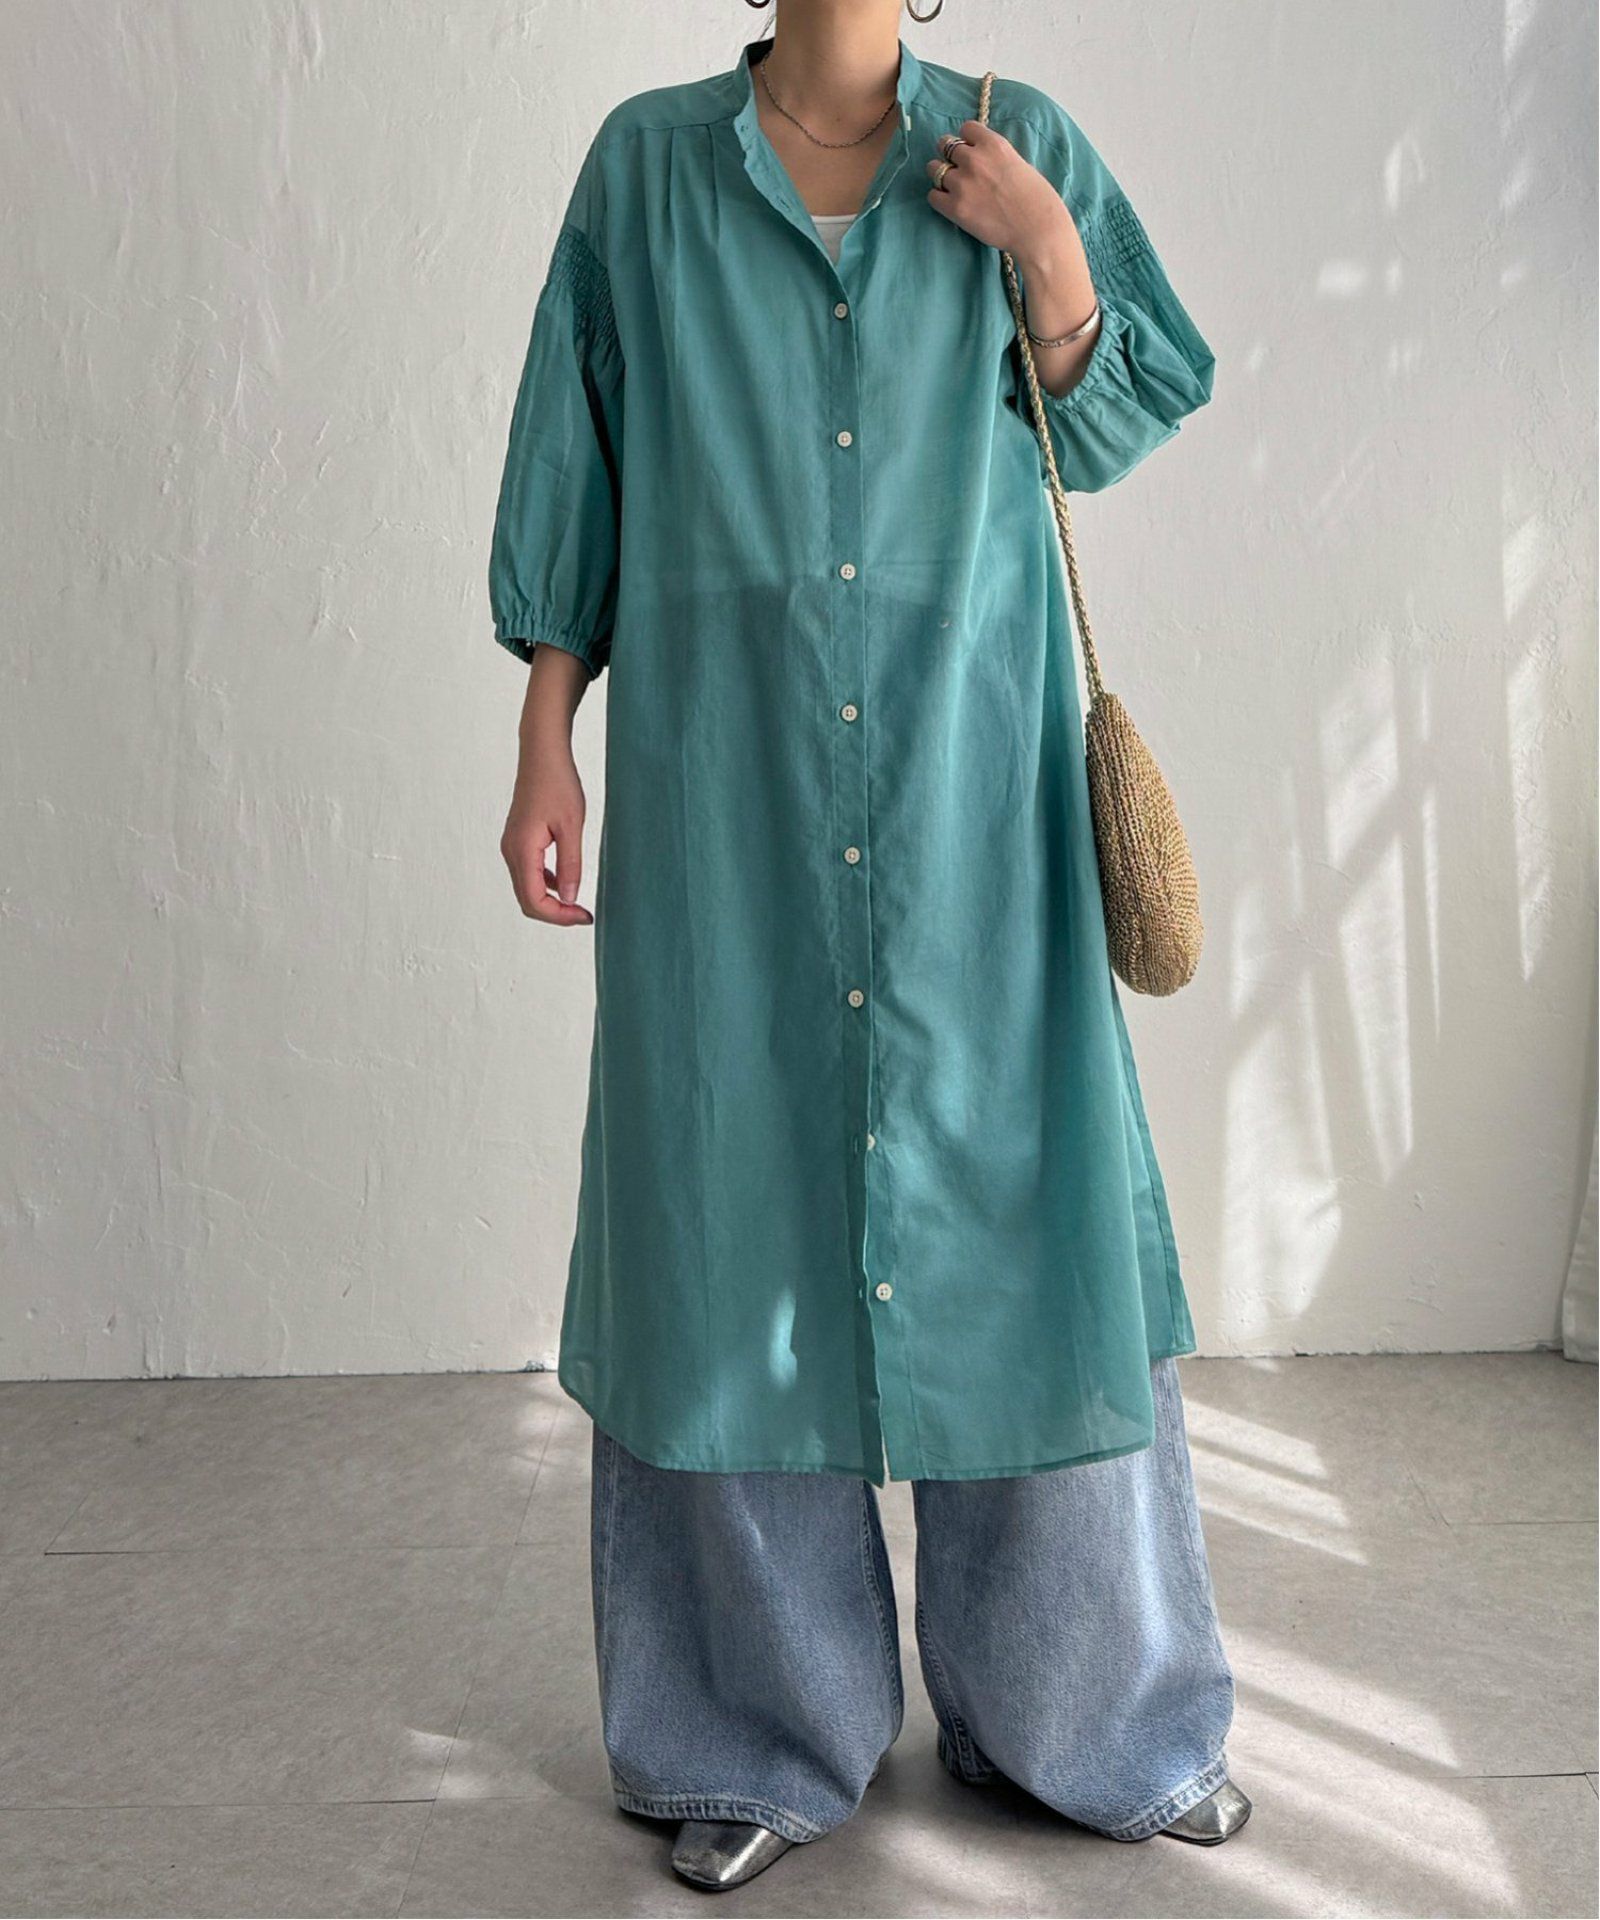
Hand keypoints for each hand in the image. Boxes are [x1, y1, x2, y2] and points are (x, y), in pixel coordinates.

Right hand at [502, 747, 591, 926]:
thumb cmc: (558, 783)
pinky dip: (546, 885)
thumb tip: (570, 898)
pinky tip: (567, 881)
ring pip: (527, 888)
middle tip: (584, 915)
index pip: (534, 901)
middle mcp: (510, 851)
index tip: (585, 916)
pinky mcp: (518, 840)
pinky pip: (528, 873)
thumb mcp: (572, 826)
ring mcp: (511, 846)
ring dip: (551, 900)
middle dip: (555, 913)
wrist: (542, 754)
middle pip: (527, 900)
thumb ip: (570, 865)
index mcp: (522, 850)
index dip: (559, 916)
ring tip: (578, 902)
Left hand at [924, 120, 1078, 273]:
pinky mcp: (955, 208)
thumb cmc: (1036, 199)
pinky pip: (933, 196)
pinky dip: (938, 198)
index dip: (966, 140)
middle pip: (945, 145)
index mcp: (993, 144)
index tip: (970, 150)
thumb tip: (980, 158)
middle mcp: (974, 159)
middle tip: (957, 169)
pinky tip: (950, 203)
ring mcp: (962, 183)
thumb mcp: (1017, 163)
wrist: (1037, 230)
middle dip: (949, 155)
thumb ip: (995, 157)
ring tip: (952, 187)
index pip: (966, 128)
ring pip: (934, 169)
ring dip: (941, 176)